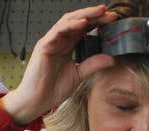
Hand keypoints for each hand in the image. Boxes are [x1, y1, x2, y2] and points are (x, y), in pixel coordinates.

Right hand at [0, 5, 118, 124]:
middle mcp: (58, 41)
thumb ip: (93, 65)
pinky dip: (70, 25)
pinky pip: (57, 31)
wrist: (36, 101)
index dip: (97, 23)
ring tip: (99, 12)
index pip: (83, 29)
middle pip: (77, 21)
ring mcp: (50, 42)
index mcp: (66, 47)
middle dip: (93, 15)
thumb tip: (111, 59)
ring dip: (84, 15)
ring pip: (67, 21)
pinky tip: (83, 23)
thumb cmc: (51, 89)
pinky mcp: (44, 46)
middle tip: (109, 12)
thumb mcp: (79, 75)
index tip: (112, 20)